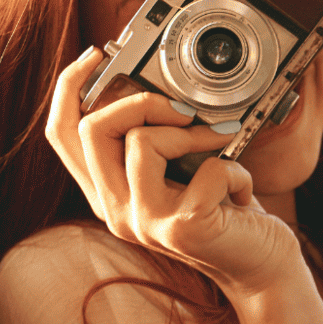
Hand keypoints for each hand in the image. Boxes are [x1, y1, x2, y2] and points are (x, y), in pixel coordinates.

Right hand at [46, 49, 304, 301]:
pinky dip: (236, 170)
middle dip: (139, 101)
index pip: (62, 135)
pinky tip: (242, 192)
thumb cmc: (225, 214)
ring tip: (219, 148)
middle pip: (92, 129)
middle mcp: (116, 211)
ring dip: (192, 133)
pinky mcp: (184, 228)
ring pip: (142, 142)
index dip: (69, 88)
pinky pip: (207, 168)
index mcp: (108, 193)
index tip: (96, 56)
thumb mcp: (179, 171)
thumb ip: (155, 141)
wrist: (261, 267)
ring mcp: (146, 223)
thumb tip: (152, 85)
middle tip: (182, 110)